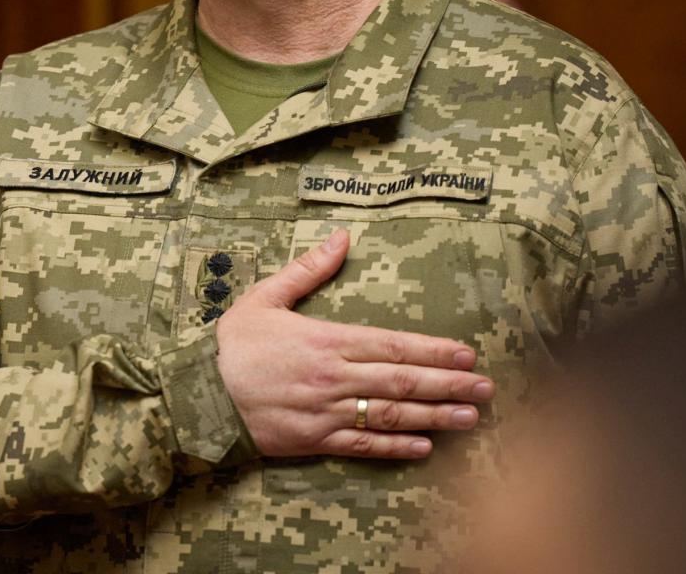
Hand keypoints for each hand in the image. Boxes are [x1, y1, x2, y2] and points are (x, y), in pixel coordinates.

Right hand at [214, 228, 494, 458]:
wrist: (199, 396)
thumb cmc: (232, 346)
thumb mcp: (264, 298)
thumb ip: (307, 270)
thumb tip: (341, 237)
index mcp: (326, 340)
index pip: (393, 345)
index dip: (434, 350)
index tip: (467, 352)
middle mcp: (334, 377)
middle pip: (402, 382)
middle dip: (449, 384)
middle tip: (486, 387)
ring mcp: (327, 412)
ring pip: (391, 415)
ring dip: (435, 417)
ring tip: (470, 418)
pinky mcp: (315, 441)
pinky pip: (363, 446)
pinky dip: (396, 448)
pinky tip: (425, 448)